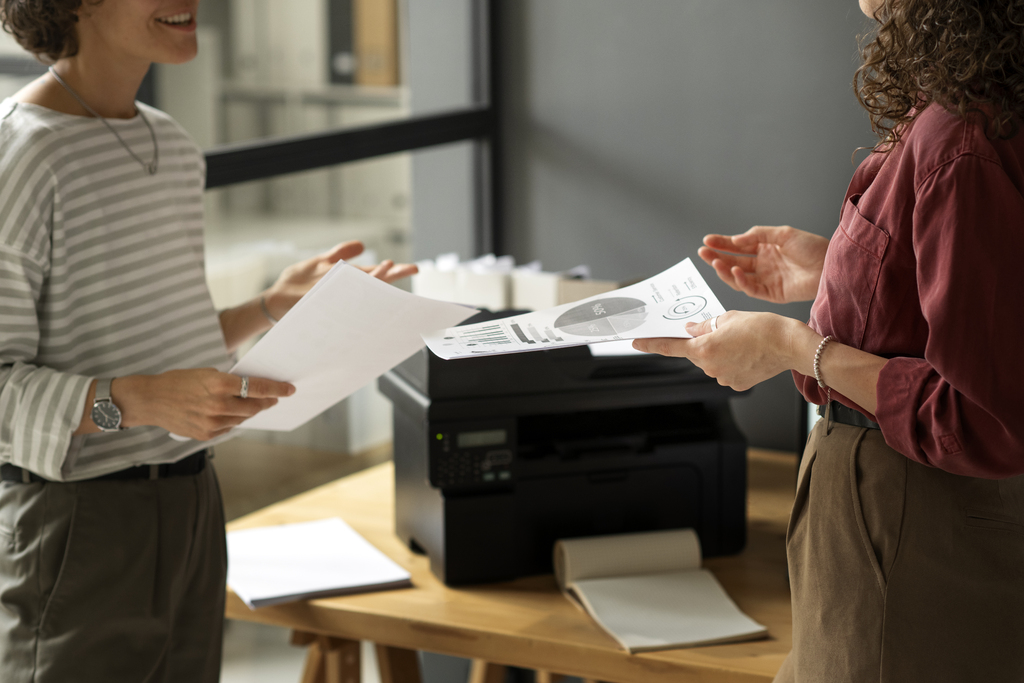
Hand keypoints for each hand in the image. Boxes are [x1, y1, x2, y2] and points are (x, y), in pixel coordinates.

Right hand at [114, 369, 295, 440]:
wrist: (150, 400)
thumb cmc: (178, 382)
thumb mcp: (206, 374)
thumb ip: (229, 382)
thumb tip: (252, 389)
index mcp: (219, 385)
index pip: (256, 387)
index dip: (277, 389)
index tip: (290, 389)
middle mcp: (218, 405)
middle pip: (254, 406)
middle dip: (266, 402)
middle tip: (273, 398)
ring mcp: (212, 422)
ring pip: (242, 418)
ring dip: (249, 411)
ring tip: (250, 403)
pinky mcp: (206, 434)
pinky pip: (228, 427)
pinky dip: (232, 420)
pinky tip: (228, 413)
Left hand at [263, 241, 418, 319]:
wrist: (273, 302)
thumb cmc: (297, 285)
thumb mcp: (320, 263)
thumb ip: (340, 253)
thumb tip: (362, 245)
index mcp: (346, 280)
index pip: (374, 275)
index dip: (393, 271)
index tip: (412, 267)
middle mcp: (343, 290)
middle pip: (371, 282)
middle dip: (390, 275)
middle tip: (412, 268)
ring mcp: (330, 294)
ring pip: (357, 287)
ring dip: (371, 279)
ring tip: (387, 268)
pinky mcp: (315, 297)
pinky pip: (334, 292)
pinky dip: (345, 286)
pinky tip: (356, 279)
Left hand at [631, 311, 799, 390]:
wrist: (790, 345)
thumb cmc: (762, 328)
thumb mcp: (728, 318)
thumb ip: (705, 326)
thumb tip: (690, 330)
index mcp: (703, 349)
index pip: (670, 347)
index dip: (650, 344)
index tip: (635, 343)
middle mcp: (710, 368)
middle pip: (695, 353)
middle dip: (703, 342)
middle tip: (723, 331)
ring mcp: (723, 378)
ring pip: (711, 362)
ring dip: (719, 352)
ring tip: (742, 341)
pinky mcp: (737, 384)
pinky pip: (726, 371)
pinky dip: (732, 362)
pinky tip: (747, 353)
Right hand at [698, 226, 828, 303]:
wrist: (831, 265)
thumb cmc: (813, 247)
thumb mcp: (783, 234)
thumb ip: (758, 235)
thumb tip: (735, 240)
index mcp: (766, 248)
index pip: (738, 246)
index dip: (722, 243)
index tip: (707, 240)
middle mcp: (764, 264)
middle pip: (734, 262)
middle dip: (717, 257)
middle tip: (702, 252)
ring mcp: (767, 279)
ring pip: (739, 277)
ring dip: (725, 270)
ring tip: (714, 263)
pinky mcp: (772, 294)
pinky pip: (751, 289)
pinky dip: (741, 281)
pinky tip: (735, 271)